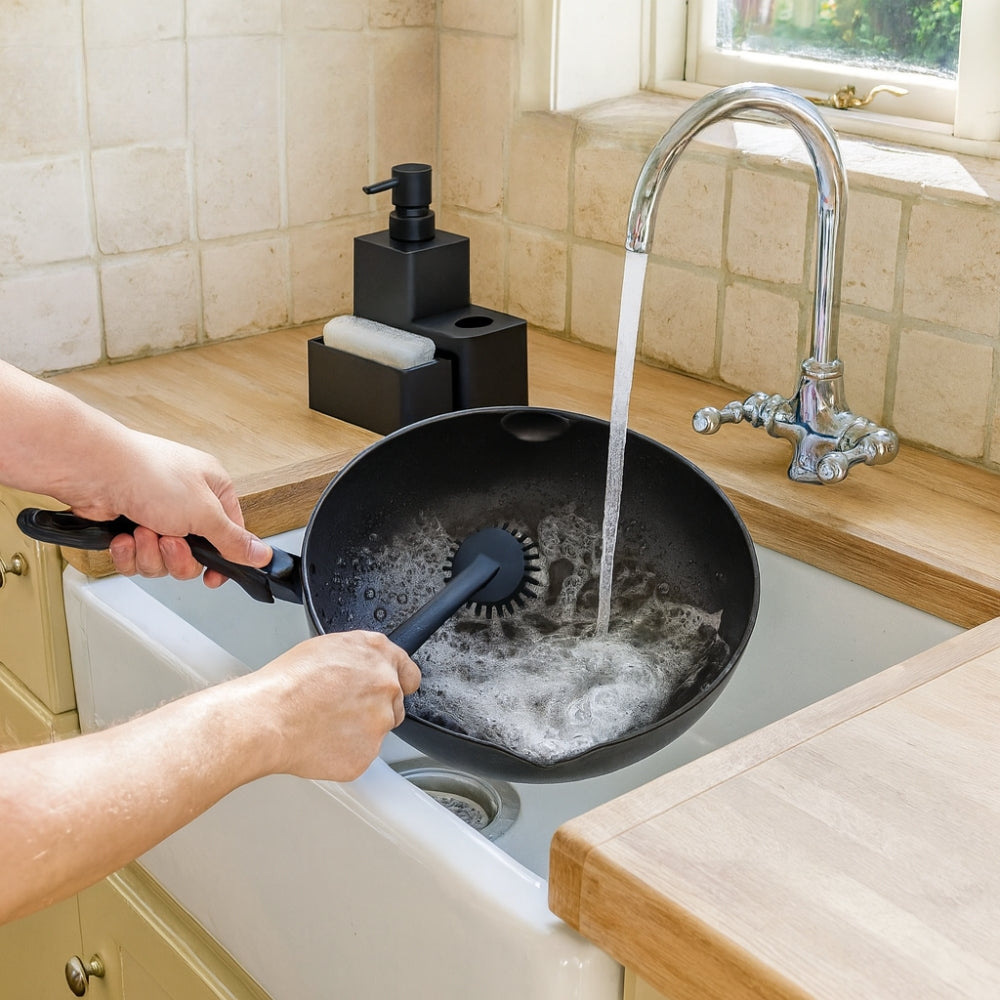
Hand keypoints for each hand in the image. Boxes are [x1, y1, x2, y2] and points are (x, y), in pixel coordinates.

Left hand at [77, 431, 271, 585]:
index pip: (229, 535)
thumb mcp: (205, 513)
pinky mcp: (127, 526)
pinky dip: (129, 552)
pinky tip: (124, 535)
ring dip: (151, 553)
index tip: (213, 577)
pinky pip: (136, 558)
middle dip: (177, 556)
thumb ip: (234, 540)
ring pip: (163, 560)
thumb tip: (262, 555)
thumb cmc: (149, 474)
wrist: (95, 471)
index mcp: (211, 490)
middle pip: (194, 555)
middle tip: (169, 541)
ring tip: (142, 531)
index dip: (222, 560)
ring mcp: (154, 514)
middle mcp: (185, 502)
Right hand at [251, 632, 421, 780]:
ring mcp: (379, 722)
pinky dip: (344, 751)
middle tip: (338, 709)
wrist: (268, 718)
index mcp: (377, 655)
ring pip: (376, 731)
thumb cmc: (287, 682)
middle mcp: (386, 687)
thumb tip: (365, 664)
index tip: (396, 689)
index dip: (400, 682)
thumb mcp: (328, 646)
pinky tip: (320, 740)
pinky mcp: (367, 754)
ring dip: (358, 730)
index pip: (409, 673)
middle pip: (393, 704)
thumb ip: (359, 655)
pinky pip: (360, 754)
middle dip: (372, 708)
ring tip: (323, 724)